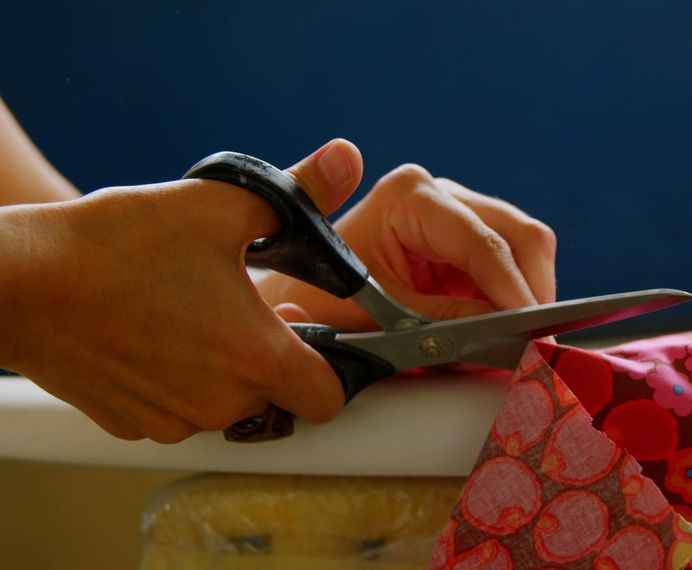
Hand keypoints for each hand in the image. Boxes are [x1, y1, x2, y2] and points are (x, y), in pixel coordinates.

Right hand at [0, 140, 365, 441]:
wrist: (18, 281)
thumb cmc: (117, 245)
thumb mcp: (219, 205)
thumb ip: (299, 190)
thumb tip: (345, 157)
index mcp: (256, 358)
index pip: (328, 399)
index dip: (332, 368)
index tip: (311, 336)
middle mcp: (219, 403)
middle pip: (275, 398)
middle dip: (268, 357)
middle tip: (243, 307)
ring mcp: (170, 420)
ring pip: (223, 405)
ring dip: (221, 369)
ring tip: (191, 312)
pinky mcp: (128, 424)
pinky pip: (175, 410)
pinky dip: (175, 381)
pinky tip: (153, 332)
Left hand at [258, 162, 556, 330]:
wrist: (294, 299)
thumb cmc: (324, 303)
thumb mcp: (385, 320)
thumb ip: (448, 323)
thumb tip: (507, 337)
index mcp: (409, 196)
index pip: (484, 242)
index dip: (514, 290)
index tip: (531, 331)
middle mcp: (439, 193)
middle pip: (520, 234)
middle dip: (533, 289)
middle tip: (537, 340)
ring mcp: (457, 212)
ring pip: (527, 246)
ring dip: (529, 293)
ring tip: (522, 340)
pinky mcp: (466, 239)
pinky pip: (514, 262)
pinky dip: (517, 296)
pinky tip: (509, 329)